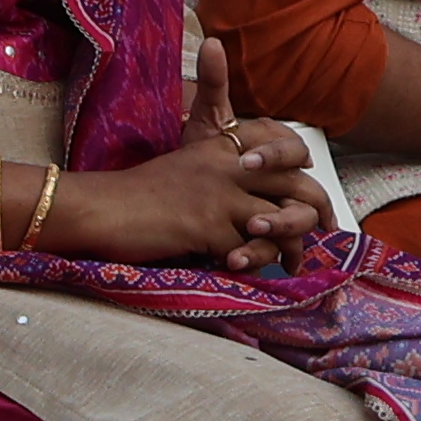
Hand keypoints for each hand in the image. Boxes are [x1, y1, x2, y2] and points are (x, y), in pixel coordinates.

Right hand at [49, 122, 328, 272]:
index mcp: (223, 149)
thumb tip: (254, 204)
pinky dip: (251, 265)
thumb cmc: (138, 196)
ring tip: (290, 264)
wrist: (100, 207)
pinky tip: (243, 271)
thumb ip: (222, 177)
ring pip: (281, 221)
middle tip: (320, 238)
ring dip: (289, 247)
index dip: (305, 175)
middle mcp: (228, 167)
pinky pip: (248, 250)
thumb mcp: (185, 169)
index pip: (284, 151)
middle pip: (296, 185)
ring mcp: (219, 196)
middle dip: (315, 215)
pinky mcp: (207, 226)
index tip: (314, 200)